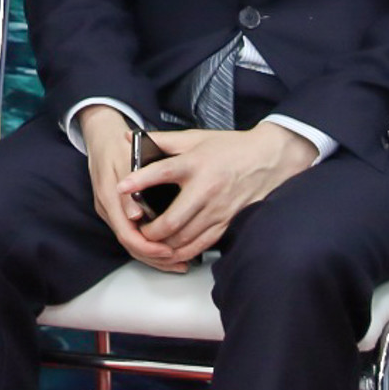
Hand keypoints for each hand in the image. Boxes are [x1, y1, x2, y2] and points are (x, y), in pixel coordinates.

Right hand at [77, 108, 180, 273]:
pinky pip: (134, 234)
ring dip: (155, 256)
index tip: (168, 250)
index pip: (127, 234)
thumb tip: (135, 215)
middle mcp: (108, 209)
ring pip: (133, 244)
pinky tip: (168, 249)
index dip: (148, 247)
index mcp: (109, 197)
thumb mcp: (125, 159)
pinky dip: (151, 245)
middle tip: (179, 262)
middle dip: (155, 258)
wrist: (102, 136)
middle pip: (131, 245)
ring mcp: (112, 212)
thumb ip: (131, 186)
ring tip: (178, 262)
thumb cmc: (117, 144)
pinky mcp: (119, 211)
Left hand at [126, 126, 316, 268]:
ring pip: (186, 238)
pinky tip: (173, 252)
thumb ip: (162, 140)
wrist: (267, 160)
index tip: (120, 187)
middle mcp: (205, 189)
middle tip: (137, 230)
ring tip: (150, 242)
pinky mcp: (227, 222)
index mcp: (194, 164)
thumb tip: (129, 137)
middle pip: (172, 220)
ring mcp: (217, 209)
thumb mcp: (195, 137)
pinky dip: (184, 251)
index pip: (161, 172)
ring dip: (164, 245)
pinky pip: (202, 244)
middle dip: (150, 231)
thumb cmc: (230, 148)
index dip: (139, 181)